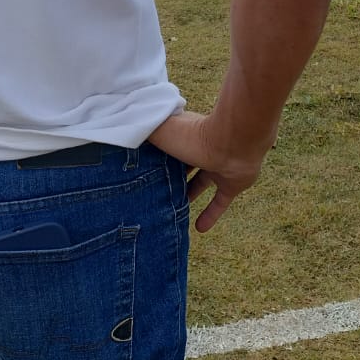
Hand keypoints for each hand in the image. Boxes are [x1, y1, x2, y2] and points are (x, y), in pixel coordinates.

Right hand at [148, 110, 267, 232]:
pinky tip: (199, 229)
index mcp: (184, 134)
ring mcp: (218, 166)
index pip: (167, 145)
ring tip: (171, 209)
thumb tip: (124, 131)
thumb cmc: (194, 134)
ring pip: (200, 182)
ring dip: (188, 194)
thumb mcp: (160, 131)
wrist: (234, 142)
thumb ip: (142, 131)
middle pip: (183, 164)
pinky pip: (220, 202)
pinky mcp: (232, 183)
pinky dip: (211, 215)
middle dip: (170, 175)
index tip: (140, 168)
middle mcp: (201, 149)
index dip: (155, 156)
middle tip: (153, 191)